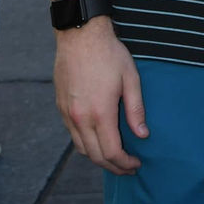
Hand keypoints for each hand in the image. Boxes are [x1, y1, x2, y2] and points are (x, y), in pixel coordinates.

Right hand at [53, 18, 147, 174]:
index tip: (136, 165)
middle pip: (95, 156)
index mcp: (100, 113)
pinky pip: (73, 134)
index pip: (111, 152)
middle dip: (113, 166)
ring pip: (81, 148)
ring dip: (98, 157)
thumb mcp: (130, 78)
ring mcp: (67, 114)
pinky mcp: (61, 107)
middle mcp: (80, 118)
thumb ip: (135, 110)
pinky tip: (98, 138)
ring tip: (114, 156)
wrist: (80, 36)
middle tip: (127, 167)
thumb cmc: (109, 54)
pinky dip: (86, 143)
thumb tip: (142, 134)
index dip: (124, 164)